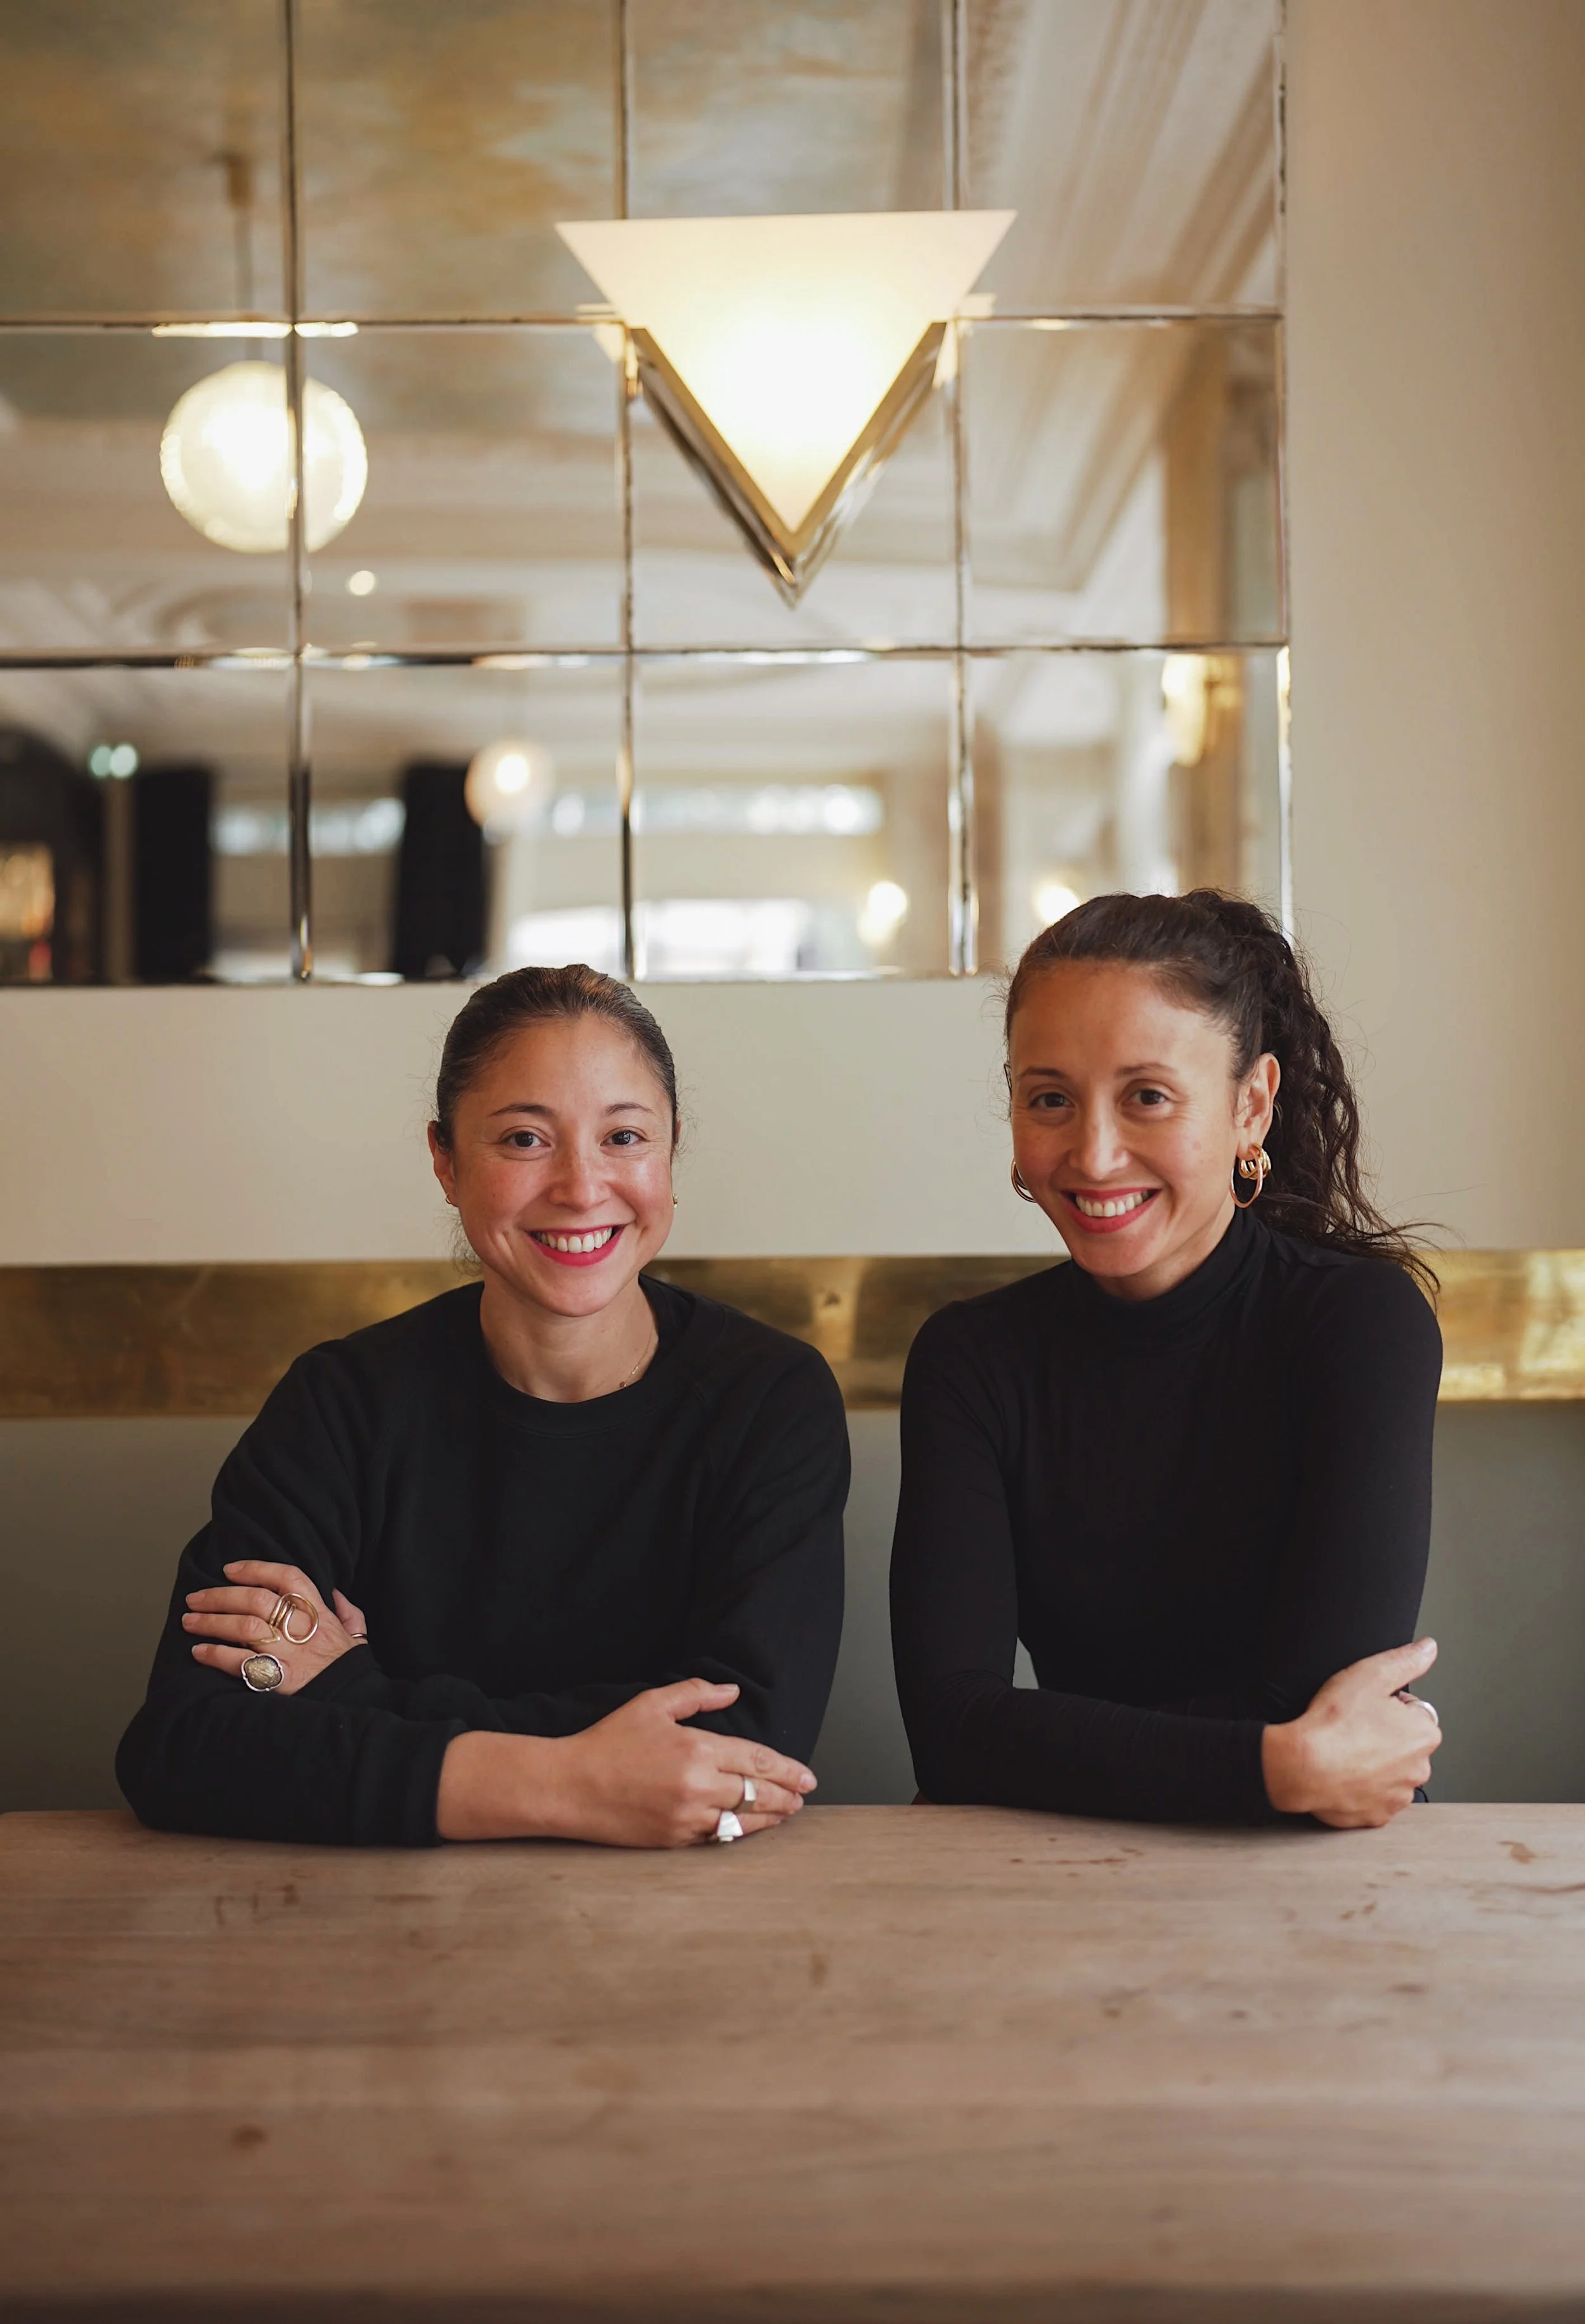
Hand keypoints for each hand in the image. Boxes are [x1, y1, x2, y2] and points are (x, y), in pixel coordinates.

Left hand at [183, 1562, 368, 1696]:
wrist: (356, 1702)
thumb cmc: (350, 1669)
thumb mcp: (356, 1634)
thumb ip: (347, 1611)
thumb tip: (335, 1592)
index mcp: (320, 1614)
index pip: (288, 1578)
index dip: (257, 1569)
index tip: (229, 1569)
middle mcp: (302, 1629)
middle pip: (257, 1600)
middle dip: (221, 1596)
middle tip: (195, 1598)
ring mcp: (290, 1654)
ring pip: (244, 1627)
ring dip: (212, 1622)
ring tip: (190, 1621)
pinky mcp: (278, 1680)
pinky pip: (241, 1663)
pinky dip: (216, 1655)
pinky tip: (199, 1651)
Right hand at [436, 1679, 817, 1846]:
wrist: (569, 1787)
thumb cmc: (608, 1742)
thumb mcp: (651, 1705)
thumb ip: (696, 1695)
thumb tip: (731, 1691)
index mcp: (695, 1749)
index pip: (756, 1760)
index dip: (787, 1769)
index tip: (807, 1776)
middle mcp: (696, 1786)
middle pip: (757, 1793)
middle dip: (787, 1795)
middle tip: (804, 1796)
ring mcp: (685, 1817)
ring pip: (742, 1821)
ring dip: (770, 1817)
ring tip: (787, 1813)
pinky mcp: (672, 1841)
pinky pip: (716, 1838)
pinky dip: (737, 1832)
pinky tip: (748, 1827)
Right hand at [1262, 1638, 1442, 1827]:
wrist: (1302, 1766)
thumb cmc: (1333, 1723)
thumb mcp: (1369, 1674)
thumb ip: (1406, 1660)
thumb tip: (1428, 1649)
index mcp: (1424, 1733)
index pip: (1413, 1712)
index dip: (1386, 1706)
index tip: (1365, 1708)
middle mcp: (1419, 1768)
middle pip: (1404, 1745)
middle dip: (1385, 1737)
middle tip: (1353, 1728)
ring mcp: (1398, 1796)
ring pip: (1390, 1772)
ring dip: (1374, 1764)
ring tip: (1346, 1752)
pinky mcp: (1377, 1816)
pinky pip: (1374, 1797)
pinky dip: (1362, 1788)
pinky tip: (1343, 1773)